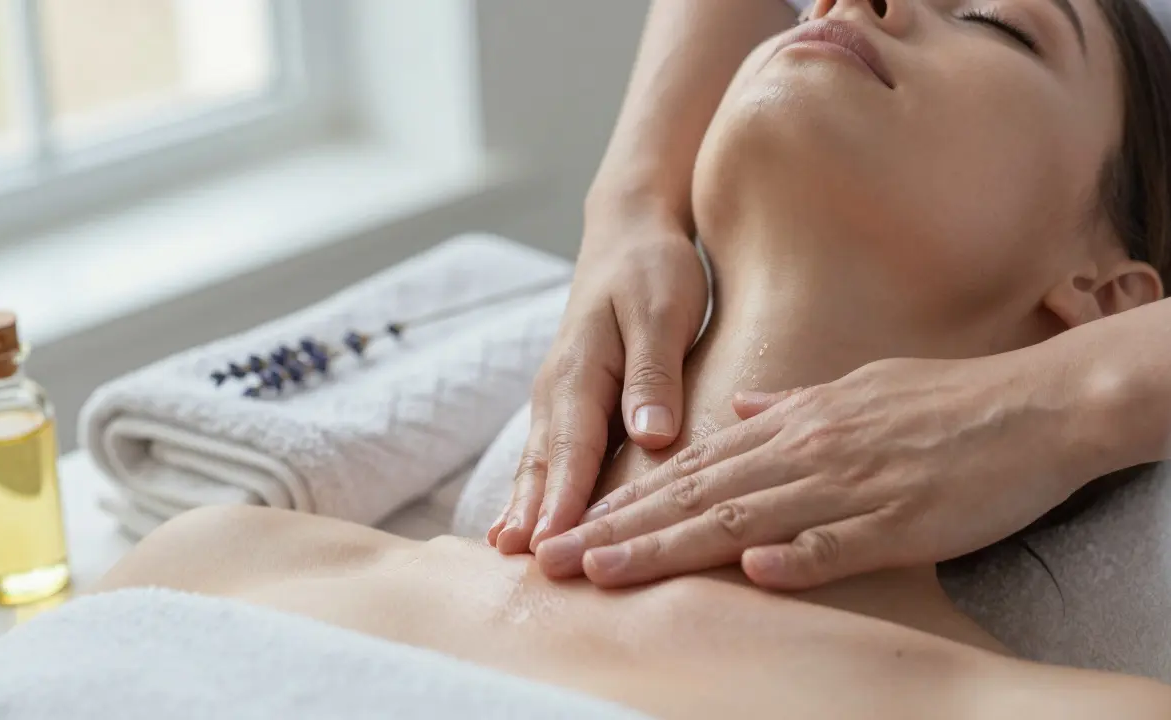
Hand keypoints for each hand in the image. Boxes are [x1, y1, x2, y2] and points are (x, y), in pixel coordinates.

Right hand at [488, 207, 708, 553]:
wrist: (627, 234)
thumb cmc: (652, 270)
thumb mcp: (662, 312)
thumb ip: (654, 376)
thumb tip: (651, 437)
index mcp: (580, 369)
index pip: (572, 447)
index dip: (563, 499)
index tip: (553, 543)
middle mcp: (558, 389)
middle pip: (543, 463)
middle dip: (532, 515)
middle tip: (520, 566)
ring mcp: (557, 397)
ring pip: (538, 462)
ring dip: (525, 507)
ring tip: (508, 555)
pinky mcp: (568, 403)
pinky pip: (548, 455)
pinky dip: (534, 489)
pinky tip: (526, 520)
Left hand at [536, 354, 1089, 588]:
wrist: (1037, 403)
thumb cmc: (946, 401)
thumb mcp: (855, 391)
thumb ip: (791, 406)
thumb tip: (740, 414)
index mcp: (794, 426)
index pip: (690, 470)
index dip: (625, 501)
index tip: (572, 527)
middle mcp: (808, 452)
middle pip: (695, 496)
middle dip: (619, 530)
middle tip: (554, 560)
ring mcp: (852, 485)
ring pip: (745, 518)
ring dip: (671, 547)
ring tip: (608, 572)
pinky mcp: (903, 518)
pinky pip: (843, 541)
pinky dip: (797, 557)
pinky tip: (752, 575)